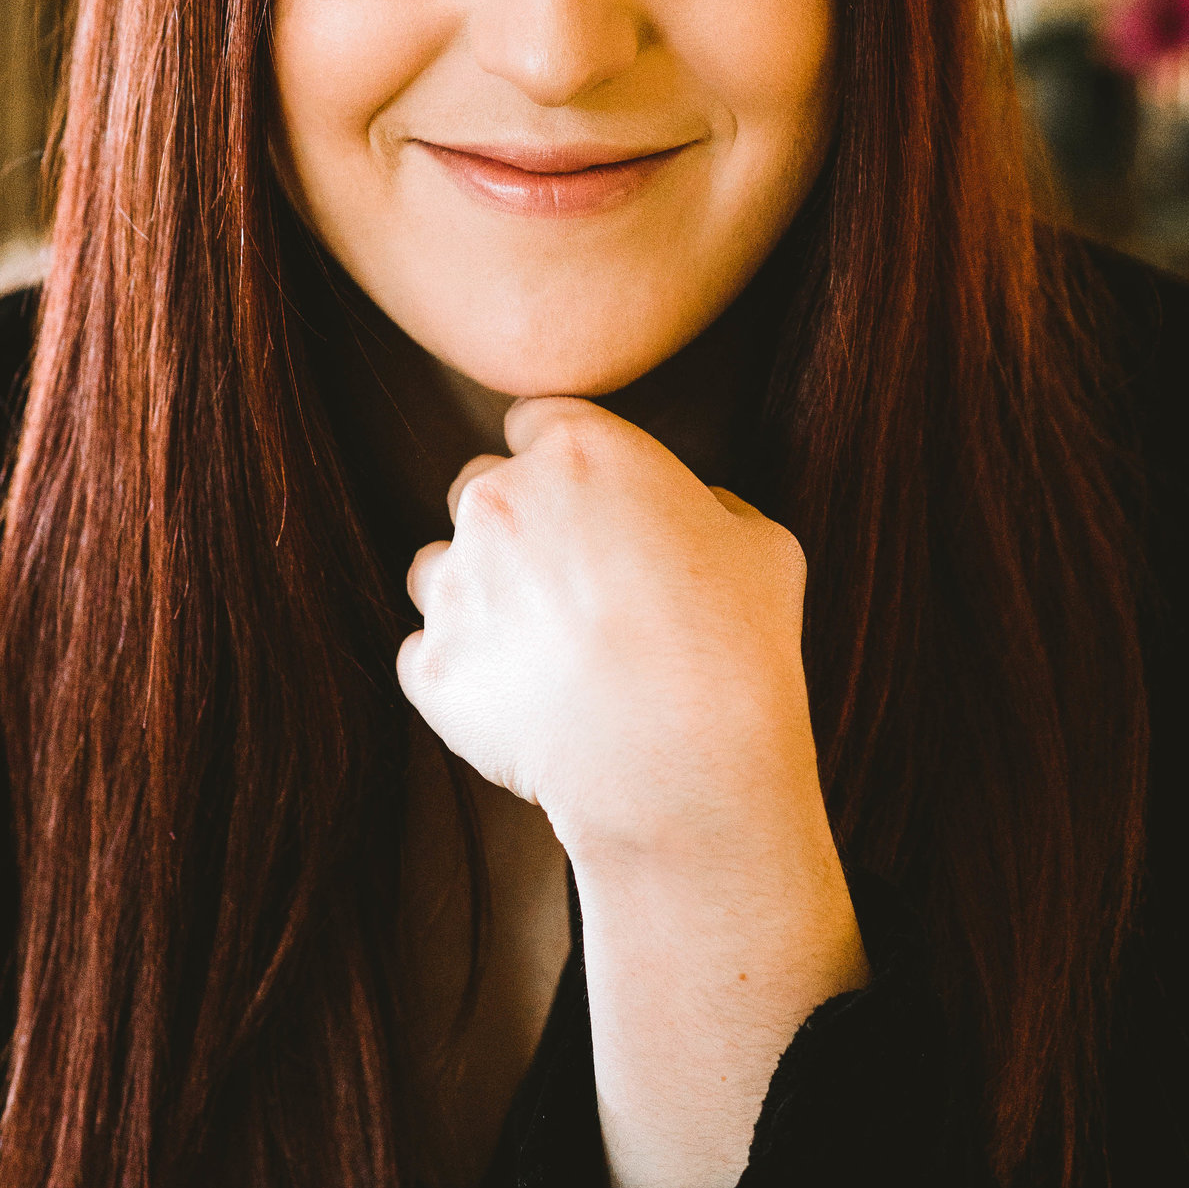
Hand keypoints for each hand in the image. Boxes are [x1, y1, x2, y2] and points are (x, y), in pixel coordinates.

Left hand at [396, 399, 822, 876]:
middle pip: (478, 489)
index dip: (562, 464)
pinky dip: (463, 675)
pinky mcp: (429, 665)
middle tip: (567, 587)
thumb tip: (696, 513)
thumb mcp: (762, 546)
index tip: (585, 507)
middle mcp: (498, 500)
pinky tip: (519, 704)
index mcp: (578, 450)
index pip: (537, 422)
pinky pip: (426, 657)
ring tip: (536, 651)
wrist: (682, 765)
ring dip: (474, 596)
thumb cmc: (736, 648)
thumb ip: (712, 507)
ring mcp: (452, 583)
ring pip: (436, 570)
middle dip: (514, 528)